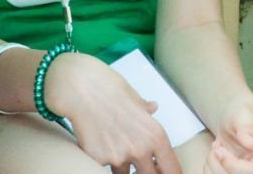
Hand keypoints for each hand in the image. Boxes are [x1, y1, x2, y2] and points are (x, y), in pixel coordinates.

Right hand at [47, 51, 183, 173]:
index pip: (171, 169)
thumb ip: (145, 110)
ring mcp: (118, 157)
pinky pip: (101, 166)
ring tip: (114, 144)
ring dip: (122, 166)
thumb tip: (152, 107)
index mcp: (155, 135)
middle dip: (144, 171)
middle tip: (139, 166)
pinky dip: (101, 157)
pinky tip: (96, 140)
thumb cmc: (109, 87)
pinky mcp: (97, 160)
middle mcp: (140, 149)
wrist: (81, 88)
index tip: (164, 172)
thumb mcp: (135, 97)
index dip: (169, 173)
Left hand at [204, 99, 252, 173]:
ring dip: (213, 167)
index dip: (233, 165)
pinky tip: (214, 157)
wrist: (234, 121)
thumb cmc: (240, 115)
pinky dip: (209, 170)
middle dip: (220, 166)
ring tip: (215, 149)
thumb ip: (247, 128)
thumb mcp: (242, 115)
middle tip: (216, 148)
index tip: (219, 150)